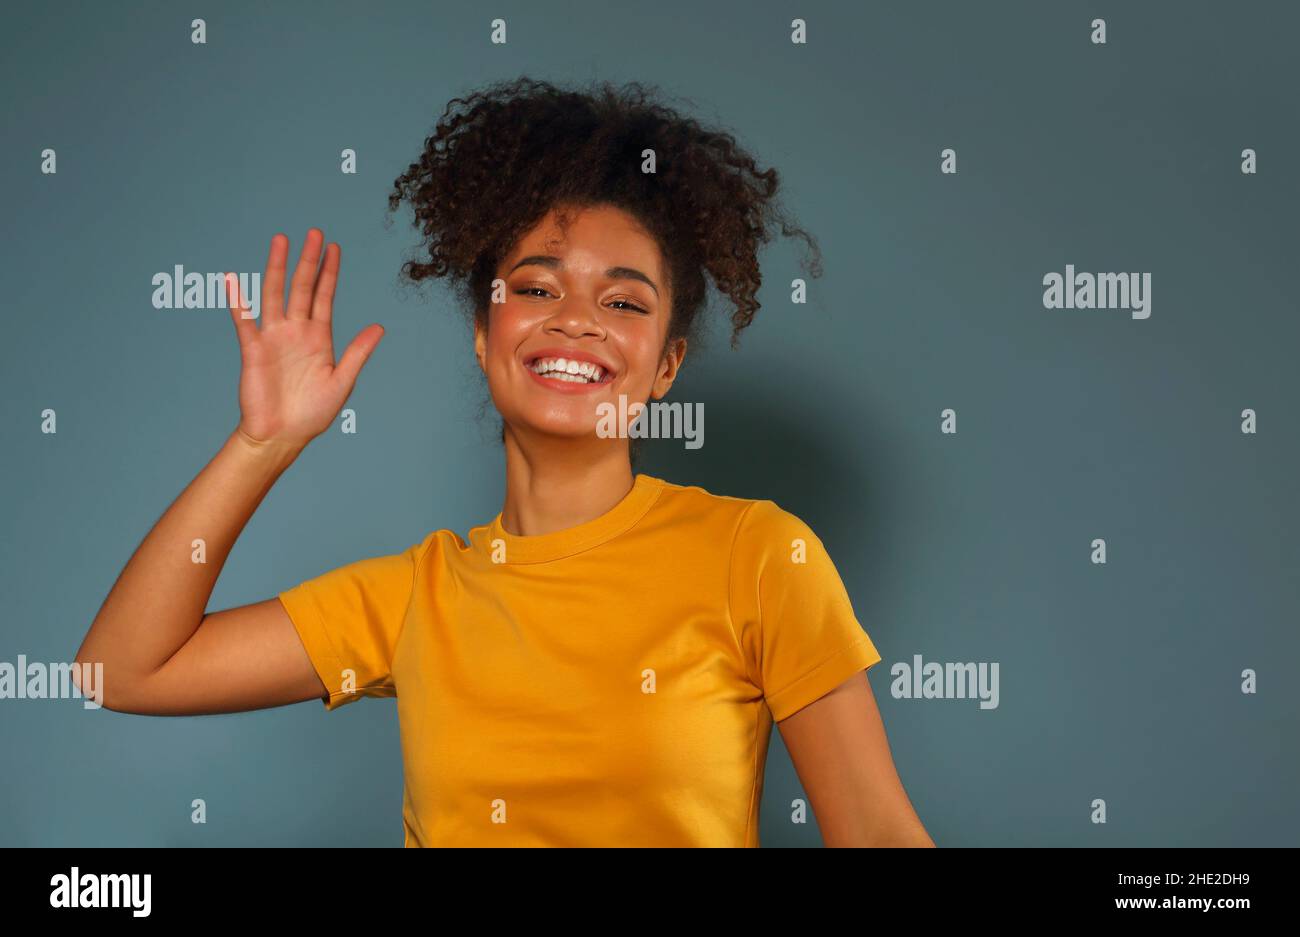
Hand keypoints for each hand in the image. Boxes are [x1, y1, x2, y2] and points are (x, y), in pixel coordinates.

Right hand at [225, 229, 383, 448]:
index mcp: (319, 338)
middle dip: (308, 261)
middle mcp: (296, 332)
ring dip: (277, 268)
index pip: (324, 296)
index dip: (329, 272)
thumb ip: (357, 353)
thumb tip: (380, 327)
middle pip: (302, 287)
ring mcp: (274, 338)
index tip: (334, 247)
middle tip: (314, 233)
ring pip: (275, 294)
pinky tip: (233, 280)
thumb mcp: (342, 382)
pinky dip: (238, 300)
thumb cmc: (312, 414)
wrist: (281, 436)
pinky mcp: (253, 349)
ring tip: (281, 240)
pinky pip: (244, 320)